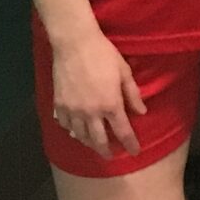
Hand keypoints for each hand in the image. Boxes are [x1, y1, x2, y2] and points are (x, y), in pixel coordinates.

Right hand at [49, 26, 145, 158]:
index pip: (122, 131)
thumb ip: (132, 94)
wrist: (74, 44)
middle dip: (106, 150)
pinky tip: (74, 131)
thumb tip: (141, 112)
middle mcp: (90, 113)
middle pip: (98, 140)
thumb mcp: (124, 72)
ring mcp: (72, 110)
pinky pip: (64, 125)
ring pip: (80, 135)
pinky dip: (71, 131)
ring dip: (88, 143)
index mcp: (110, 104)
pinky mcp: (58, 105)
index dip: (130, 144)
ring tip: (94, 145)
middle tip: (111, 156)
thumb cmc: (104, 54)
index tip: (135, 152)